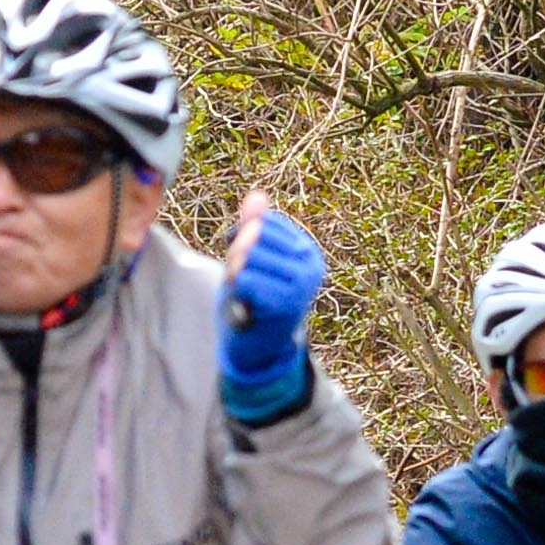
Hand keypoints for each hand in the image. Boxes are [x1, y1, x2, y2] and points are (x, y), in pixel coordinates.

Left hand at [217, 190, 326, 409]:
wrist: (260, 348)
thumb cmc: (255, 299)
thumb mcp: (253, 259)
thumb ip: (255, 227)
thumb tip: (256, 196)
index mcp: (306, 251)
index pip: (266, 221)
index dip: (244, 236)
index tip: (246, 261)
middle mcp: (310, 265)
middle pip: (256, 236)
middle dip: (236, 255)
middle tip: (239, 280)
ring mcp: (301, 285)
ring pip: (249, 257)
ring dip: (235, 274)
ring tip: (242, 292)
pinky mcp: (286, 303)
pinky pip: (247, 280)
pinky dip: (237, 291)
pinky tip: (244, 304)